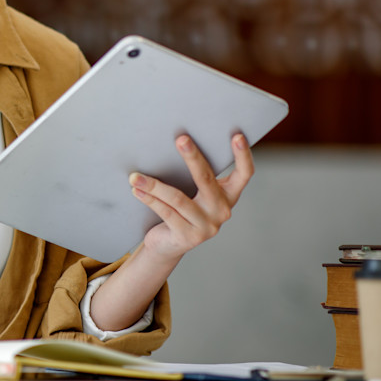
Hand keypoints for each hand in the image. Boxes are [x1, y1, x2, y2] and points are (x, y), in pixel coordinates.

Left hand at [129, 133, 253, 261]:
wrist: (168, 245)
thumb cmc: (181, 210)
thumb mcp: (193, 193)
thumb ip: (195, 176)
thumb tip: (177, 143)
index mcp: (228, 196)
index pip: (244, 174)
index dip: (242, 155)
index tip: (236, 135)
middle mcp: (222, 211)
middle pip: (206, 179)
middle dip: (193, 157)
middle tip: (181, 139)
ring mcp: (206, 226)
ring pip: (178, 198)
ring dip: (154, 185)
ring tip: (136, 176)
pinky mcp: (188, 236)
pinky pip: (166, 212)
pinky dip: (149, 199)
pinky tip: (137, 190)